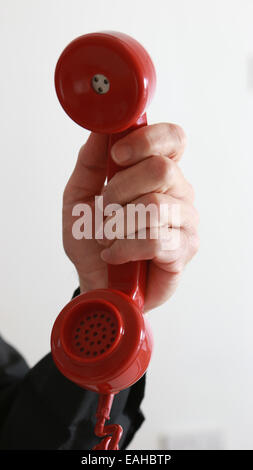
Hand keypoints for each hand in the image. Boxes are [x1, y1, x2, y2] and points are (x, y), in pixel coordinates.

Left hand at [62, 123, 198, 311]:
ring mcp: (185, 222)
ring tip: (108, 236)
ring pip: (155, 206)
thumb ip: (90, 162)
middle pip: (161, 170)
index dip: (146, 141)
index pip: (173, 140)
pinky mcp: (183, 250)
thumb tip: (100, 130)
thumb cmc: (92, 239)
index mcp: (158, 172)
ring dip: (119, 223)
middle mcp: (178, 192)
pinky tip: (115, 254)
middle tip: (105, 209)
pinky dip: (125, 247)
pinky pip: (156, 240)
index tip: (117, 157)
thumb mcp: (79, 196)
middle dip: (120, 190)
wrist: (96, 280)